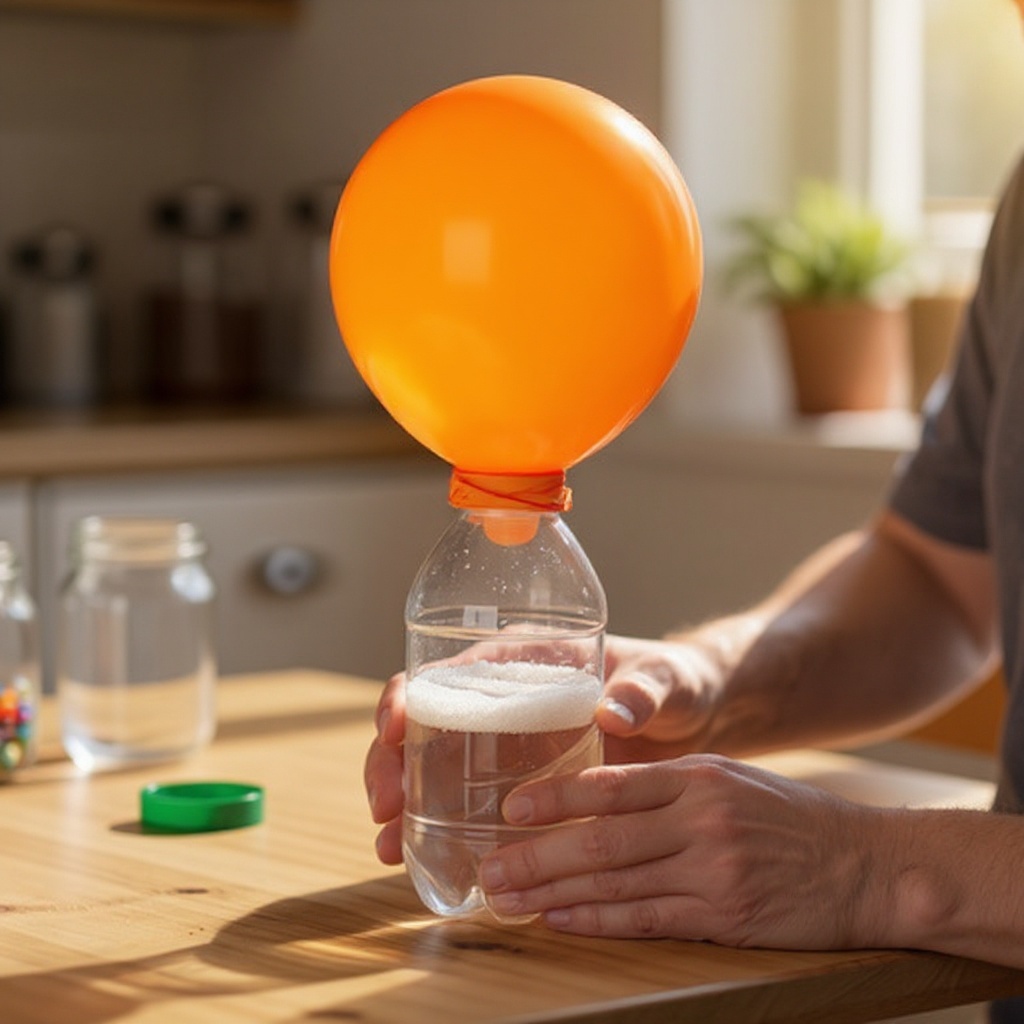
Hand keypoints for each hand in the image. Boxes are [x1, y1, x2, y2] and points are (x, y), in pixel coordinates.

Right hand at [364, 632, 730, 865]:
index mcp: (526, 660)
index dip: (408, 695)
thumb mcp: (666, 678)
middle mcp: (504, 698)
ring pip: (432, 766)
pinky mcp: (520, 783)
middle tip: (387, 808)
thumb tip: (615, 709)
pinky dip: (438, 829)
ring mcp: (507, 743)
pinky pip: (465, 802)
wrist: (697, 719)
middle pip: (424, 722)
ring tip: (389, 847)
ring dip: (404, 803)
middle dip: (391, 762)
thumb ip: (646, 689)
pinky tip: (423, 862)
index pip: (449, 669)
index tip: (391, 728)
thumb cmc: (677, 682)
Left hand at [478, 755, 893, 946]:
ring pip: (616, 880)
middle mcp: (700, 819)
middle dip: (537, 854)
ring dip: (554, 891)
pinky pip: (647, 919)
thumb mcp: (729, 780)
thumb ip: (667, 785)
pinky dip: (598, 920)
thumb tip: (596, 795)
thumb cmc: (789, 819)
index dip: (554, 798)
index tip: (509, 810)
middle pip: (602, 837)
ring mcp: (713, 870)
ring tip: (507, 899)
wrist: (868, 865)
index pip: (611, 785)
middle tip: (489, 867)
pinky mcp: (726, 916)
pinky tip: (561, 920)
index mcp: (697, 777)